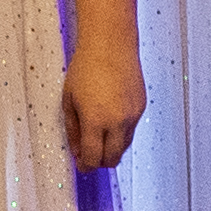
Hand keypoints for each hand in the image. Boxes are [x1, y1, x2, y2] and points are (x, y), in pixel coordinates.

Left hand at [59, 34, 145, 172]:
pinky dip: (120, 133)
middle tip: (89, 155)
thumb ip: (72, 129)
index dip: (86, 166)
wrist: (111, 45)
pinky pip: (131, 130)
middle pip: (112, 159)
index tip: (81, 165)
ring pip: (123, 146)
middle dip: (100, 162)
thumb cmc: (86, 67)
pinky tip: (110, 119)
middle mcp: (117, 122)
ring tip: (98, 135)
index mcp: (95, 121)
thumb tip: (76, 149)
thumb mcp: (69, 100)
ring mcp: (132, 116)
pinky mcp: (141, 108)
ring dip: (111, 148)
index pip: (93, 158)